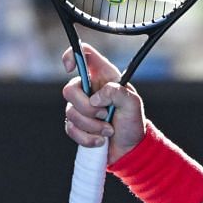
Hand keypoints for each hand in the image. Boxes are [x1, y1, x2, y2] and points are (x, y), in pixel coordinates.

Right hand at [62, 42, 146, 161]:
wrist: (130, 149)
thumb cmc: (133, 123)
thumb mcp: (133, 104)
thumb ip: (118, 93)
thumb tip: (95, 98)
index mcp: (104, 76)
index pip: (83, 54)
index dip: (72, 55)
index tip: (71, 69)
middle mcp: (89, 89)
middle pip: (69, 90)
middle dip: (86, 108)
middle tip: (104, 115)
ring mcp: (81, 107)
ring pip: (70, 112)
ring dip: (92, 126)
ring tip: (108, 130)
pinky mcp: (76, 125)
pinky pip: (71, 129)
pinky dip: (87, 138)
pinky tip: (100, 139)